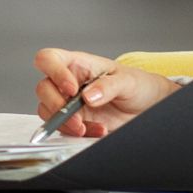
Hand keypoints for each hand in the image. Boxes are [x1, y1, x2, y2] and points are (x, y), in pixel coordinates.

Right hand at [33, 48, 179, 136]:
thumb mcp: (128, 81)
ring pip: (47, 111)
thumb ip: (107, 86)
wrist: (149, 107)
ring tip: (89, 127)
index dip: (53, 72)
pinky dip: (77, 133)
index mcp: (79, 64)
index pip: (49, 59)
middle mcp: (69, 82)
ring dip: (65, 123)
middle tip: (76, 117)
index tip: (71, 89)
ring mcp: (69, 102)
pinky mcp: (74, 120)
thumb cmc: (138, 85)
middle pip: (43, 88)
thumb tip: (88, 95)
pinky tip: (97, 130)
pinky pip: (63, 128)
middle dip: (56, 105)